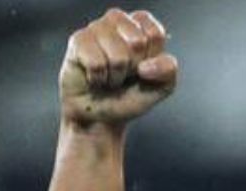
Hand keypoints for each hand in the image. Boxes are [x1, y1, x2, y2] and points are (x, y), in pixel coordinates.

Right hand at [60, 9, 178, 128]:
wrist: (102, 114)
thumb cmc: (131, 95)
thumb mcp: (162, 86)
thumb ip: (168, 69)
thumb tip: (146, 65)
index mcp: (142, 27)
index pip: (155, 33)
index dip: (152, 57)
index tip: (145, 67)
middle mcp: (118, 22)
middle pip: (137, 42)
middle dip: (134, 68)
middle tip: (126, 74)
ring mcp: (96, 28)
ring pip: (117, 55)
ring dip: (116, 76)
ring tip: (110, 77)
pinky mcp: (78, 40)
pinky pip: (97, 63)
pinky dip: (99, 78)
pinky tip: (95, 77)